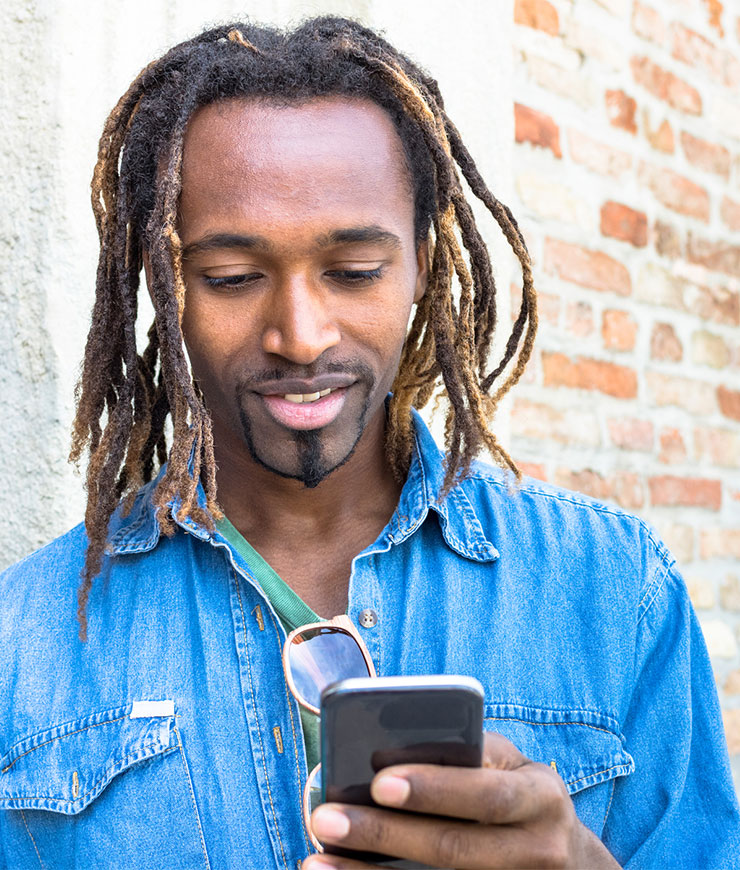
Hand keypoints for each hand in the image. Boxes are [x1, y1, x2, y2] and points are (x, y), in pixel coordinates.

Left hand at [302, 732, 619, 868]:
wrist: (564, 855)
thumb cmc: (514, 789)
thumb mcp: (505, 763)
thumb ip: (464, 754)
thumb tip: (387, 751)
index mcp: (540, 796)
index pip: (486, 795)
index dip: (434, 789)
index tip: (378, 782)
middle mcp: (539, 850)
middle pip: (455, 850)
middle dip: (385, 835)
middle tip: (325, 818)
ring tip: (318, 860)